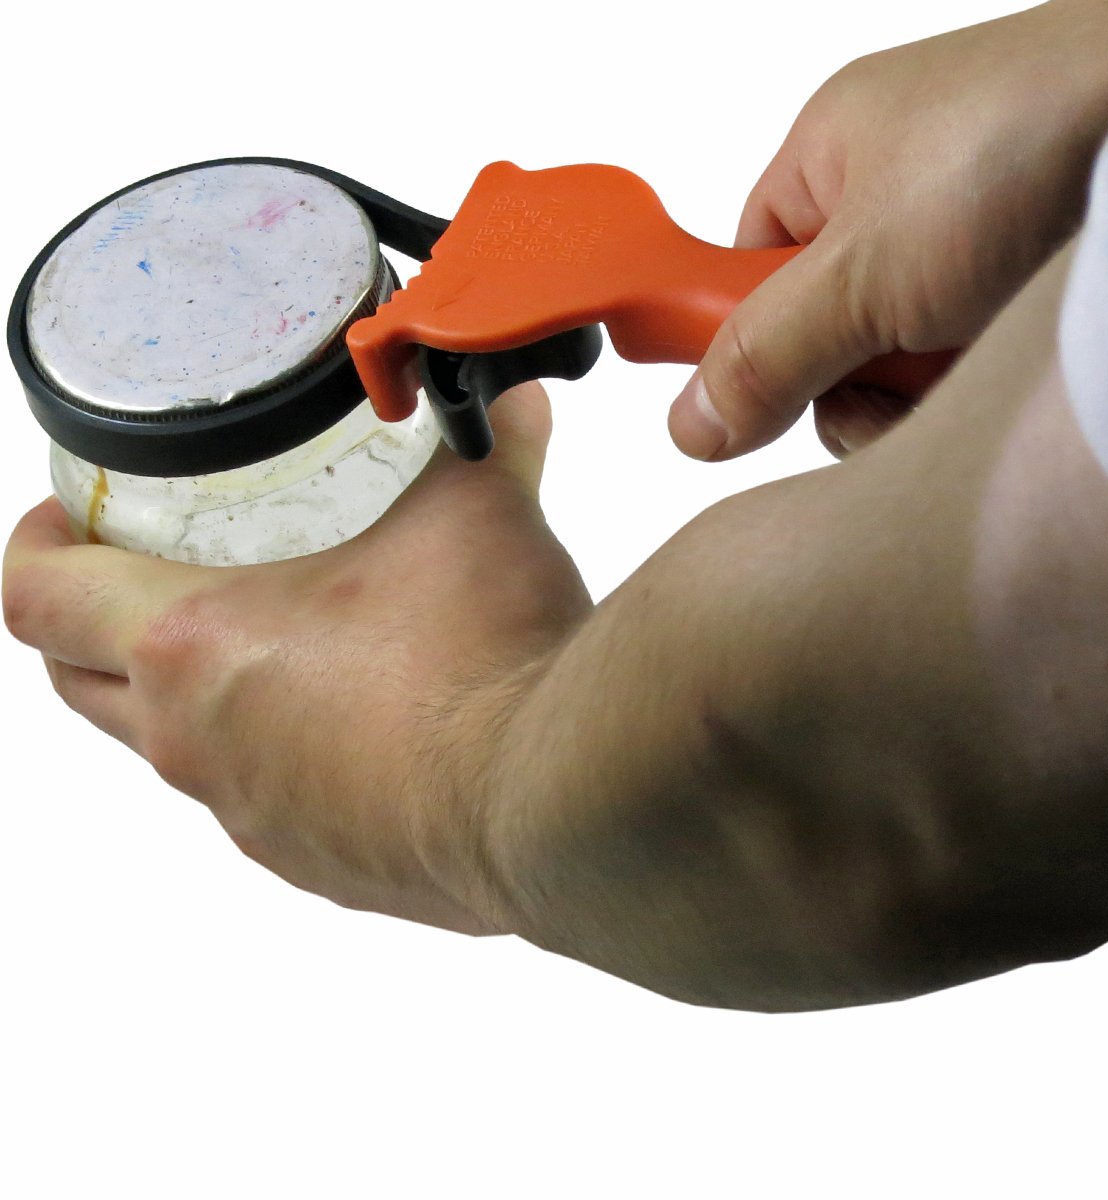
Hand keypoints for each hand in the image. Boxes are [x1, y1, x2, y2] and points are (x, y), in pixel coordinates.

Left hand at [3, 385, 590, 934]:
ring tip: (271, 640)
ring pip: (174, 751)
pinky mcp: (316, 863)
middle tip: (147, 572)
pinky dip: (277, 755)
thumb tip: (511, 400)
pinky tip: (356, 721)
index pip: (40, 596)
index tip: (69, 516)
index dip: (35, 543)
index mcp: (198, 646)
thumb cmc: (487, 663)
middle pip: (78, 685)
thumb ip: (484, 444)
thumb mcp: (479, 516)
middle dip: (89, 625)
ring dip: (192, 693)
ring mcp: (253, 816)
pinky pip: (259, 802)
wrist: (554, 798)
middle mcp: (199, 745)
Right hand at [668, 0, 1107, 460]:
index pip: (741, 278)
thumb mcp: (865, 272)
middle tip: (894, 374)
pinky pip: (960, 362)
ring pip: (894, 364)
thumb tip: (692, 424)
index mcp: (827, 159)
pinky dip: (977, 378)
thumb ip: (766, 355)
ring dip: (921, 389)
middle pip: (820, 339)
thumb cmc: (1034, 137)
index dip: (743, 343)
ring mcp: (962, 240)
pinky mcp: (1021, 277)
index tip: (748, 403)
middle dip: (853, 380)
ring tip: (974, 355)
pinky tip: (1011, 359)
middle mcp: (890, 198)